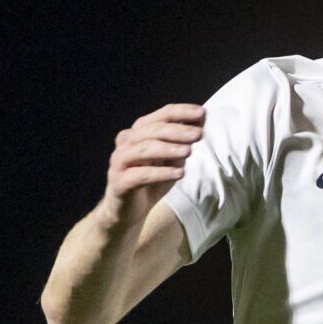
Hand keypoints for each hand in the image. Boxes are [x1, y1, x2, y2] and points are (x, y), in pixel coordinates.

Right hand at [101, 103, 205, 229]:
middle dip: (178, 130)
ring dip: (168, 149)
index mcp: (138, 133)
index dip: (181, 112)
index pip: (160, 116)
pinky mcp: (120, 182)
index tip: (202, 113)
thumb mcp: (171, 161)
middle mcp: (126, 143)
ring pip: (144, 149)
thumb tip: (200, 124)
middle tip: (199, 134)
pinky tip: (179, 174)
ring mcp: (120, 161)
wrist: (129, 211)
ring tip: (189, 151)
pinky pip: (140, 175)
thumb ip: (181, 144)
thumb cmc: (152, 182)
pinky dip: (160, 173)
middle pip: (152, 130)